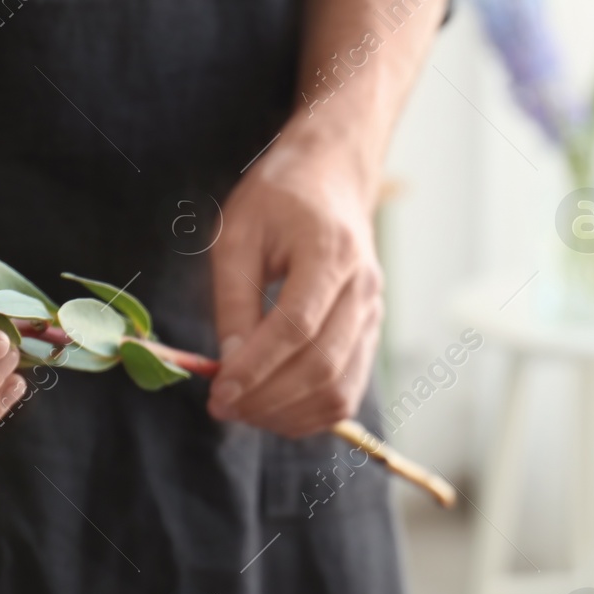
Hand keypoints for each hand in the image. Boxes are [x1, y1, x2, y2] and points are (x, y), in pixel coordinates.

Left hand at [208, 132, 380, 437]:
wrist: (332, 180)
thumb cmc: (278, 200)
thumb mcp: (237, 234)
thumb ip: (234, 298)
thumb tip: (229, 365)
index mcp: (330, 251)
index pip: (297, 327)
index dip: (256, 368)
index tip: (219, 393)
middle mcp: (362, 288)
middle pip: (321, 365)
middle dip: (267, 398)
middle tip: (223, 408)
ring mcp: (373, 315)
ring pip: (339, 389)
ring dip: (288, 414)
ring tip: (244, 412)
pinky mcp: (371, 335)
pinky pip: (347, 392)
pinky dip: (310, 414)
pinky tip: (274, 410)